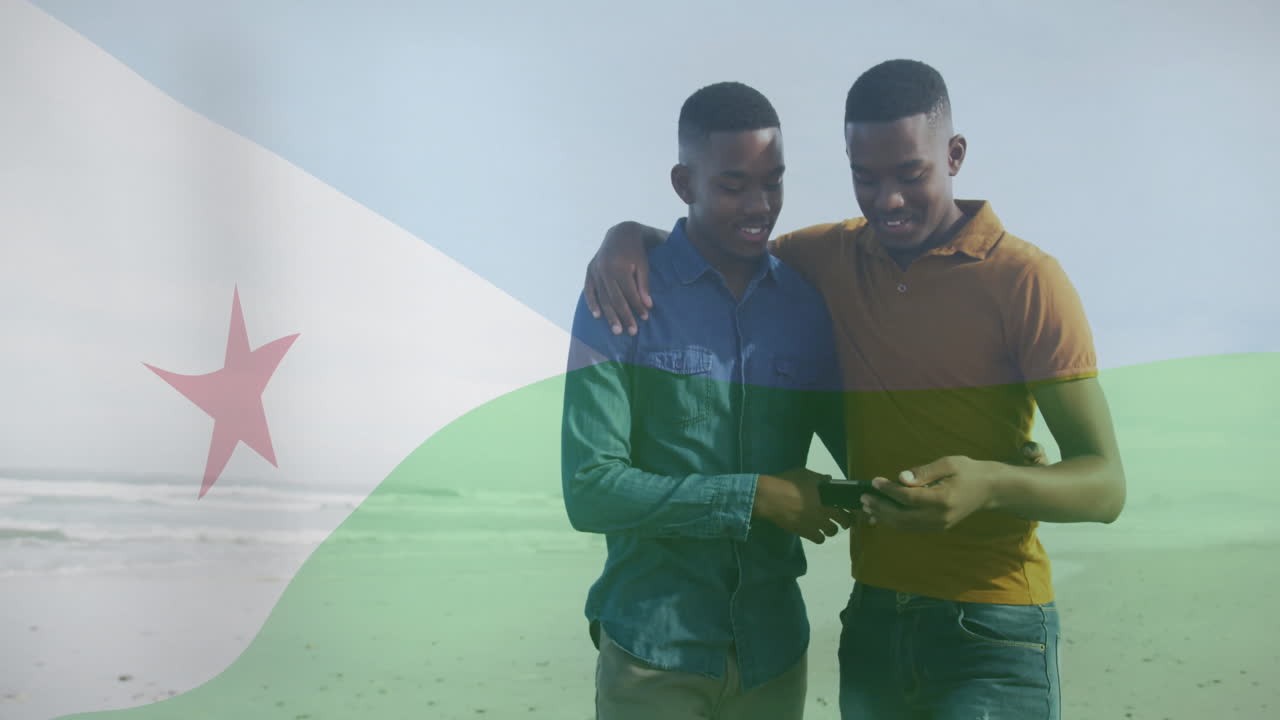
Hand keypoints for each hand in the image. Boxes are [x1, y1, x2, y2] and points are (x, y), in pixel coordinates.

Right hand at [584, 222, 653, 335]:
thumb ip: (644, 285)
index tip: (645, 318)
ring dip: (609, 316)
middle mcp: (605, 270)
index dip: (637, 306)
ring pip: (602, 298)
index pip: (630, 293)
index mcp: (620, 267)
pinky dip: (592, 303)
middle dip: (624, 316)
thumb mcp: (643, 264)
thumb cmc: (635, 251)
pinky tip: (597, 316)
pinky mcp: (589, 271)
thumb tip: (648, 305)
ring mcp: (595, 271)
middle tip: (632, 331)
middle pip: (615, 299)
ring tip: (617, 330)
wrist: (620, 233)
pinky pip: (589, 290)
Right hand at [754, 469, 855, 543]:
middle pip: (844, 521)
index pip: (847, 505)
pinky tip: (815, 531)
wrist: (771, 498)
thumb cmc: (788, 482)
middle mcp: (826, 511)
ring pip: (832, 532)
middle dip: (846, 521)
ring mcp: (816, 523)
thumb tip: (828, 480)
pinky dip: (819, 537)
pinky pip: (820, 539)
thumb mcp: (805, 474)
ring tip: (826, 526)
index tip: (851, 509)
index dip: (852, 508)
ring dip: (831, 529)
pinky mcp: (806, 532)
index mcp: (828, 496)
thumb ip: (819, 478)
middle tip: (842, 521)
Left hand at [858, 442, 1048, 530]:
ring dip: (884, 517)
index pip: (908, 498)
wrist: (990, 490)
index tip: (874, 481)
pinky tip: (881, 514)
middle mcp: (940, 517)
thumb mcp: (949, 463)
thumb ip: (924, 472)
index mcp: (943, 499)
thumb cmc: (969, 472)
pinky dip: (894, 522)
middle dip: (880, 507)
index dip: (889, 490)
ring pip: (905, 526)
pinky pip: (912, 527)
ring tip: (867, 506)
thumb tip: (901, 478)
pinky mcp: (938, 527)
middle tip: (863, 498)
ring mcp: (939, 525)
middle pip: (902, 517)